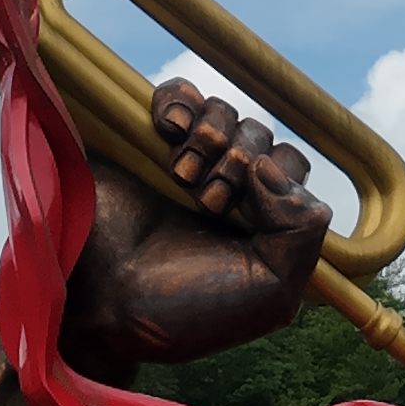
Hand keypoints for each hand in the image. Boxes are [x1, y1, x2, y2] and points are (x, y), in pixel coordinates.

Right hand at [57, 78, 331, 377]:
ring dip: (211, 137)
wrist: (101, 303)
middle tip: (208, 202)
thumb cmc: (183, 310)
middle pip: (260, 135)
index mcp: (260, 223)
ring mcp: (185, 163)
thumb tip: (272, 164)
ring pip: (224, 113)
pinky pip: (177, 96)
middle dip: (240, 163)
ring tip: (181, 176)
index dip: (277, 178)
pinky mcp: (143, 141)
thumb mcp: (271, 294)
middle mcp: (226, 189)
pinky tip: (169, 129)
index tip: (244, 215)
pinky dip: (180, 101)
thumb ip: (303, 233)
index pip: (291, 166)